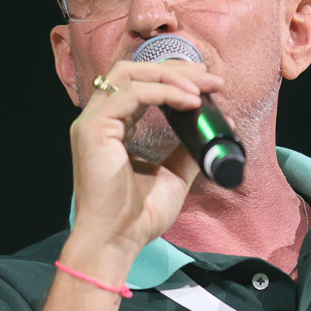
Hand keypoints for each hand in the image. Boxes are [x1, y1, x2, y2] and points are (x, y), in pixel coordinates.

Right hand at [62, 59, 221, 273]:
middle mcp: (99, 118)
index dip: (175, 77)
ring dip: (171, 77)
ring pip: (129, 74)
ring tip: (203, 90)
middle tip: (212, 80)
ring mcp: (92, 121)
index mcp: (114, 125)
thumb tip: (217, 125)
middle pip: (135, 70)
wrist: (118, 241)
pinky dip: (164, 92)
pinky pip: (131, 94)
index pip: (141, 84)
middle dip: (177, 70)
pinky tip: (189, 102)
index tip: (210, 85)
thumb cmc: (137, 215)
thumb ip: (187, 148)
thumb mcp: (173, 174)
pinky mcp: (93, 128)